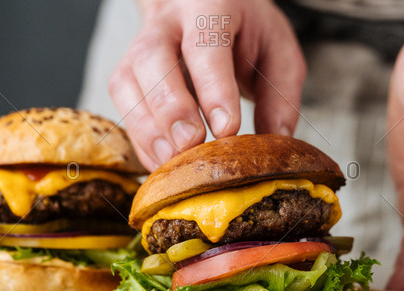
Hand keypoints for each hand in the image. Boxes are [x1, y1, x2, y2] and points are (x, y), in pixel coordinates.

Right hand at [109, 0, 305, 170]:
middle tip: (190, 144)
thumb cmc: (243, 30)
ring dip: (147, 129)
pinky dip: (140, 140)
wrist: (207, 10)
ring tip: (171, 162)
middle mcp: (167, 23)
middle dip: (170, 106)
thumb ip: (280, 93)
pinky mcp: (128, 75)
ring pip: (127, 83)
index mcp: (210, 8)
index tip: (226, 129)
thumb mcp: (277, 50)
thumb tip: (275, 140)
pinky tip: (160, 162)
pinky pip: (123, 107)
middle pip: (152, 57)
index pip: (206, 45)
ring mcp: (139, 47)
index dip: (213, 88)